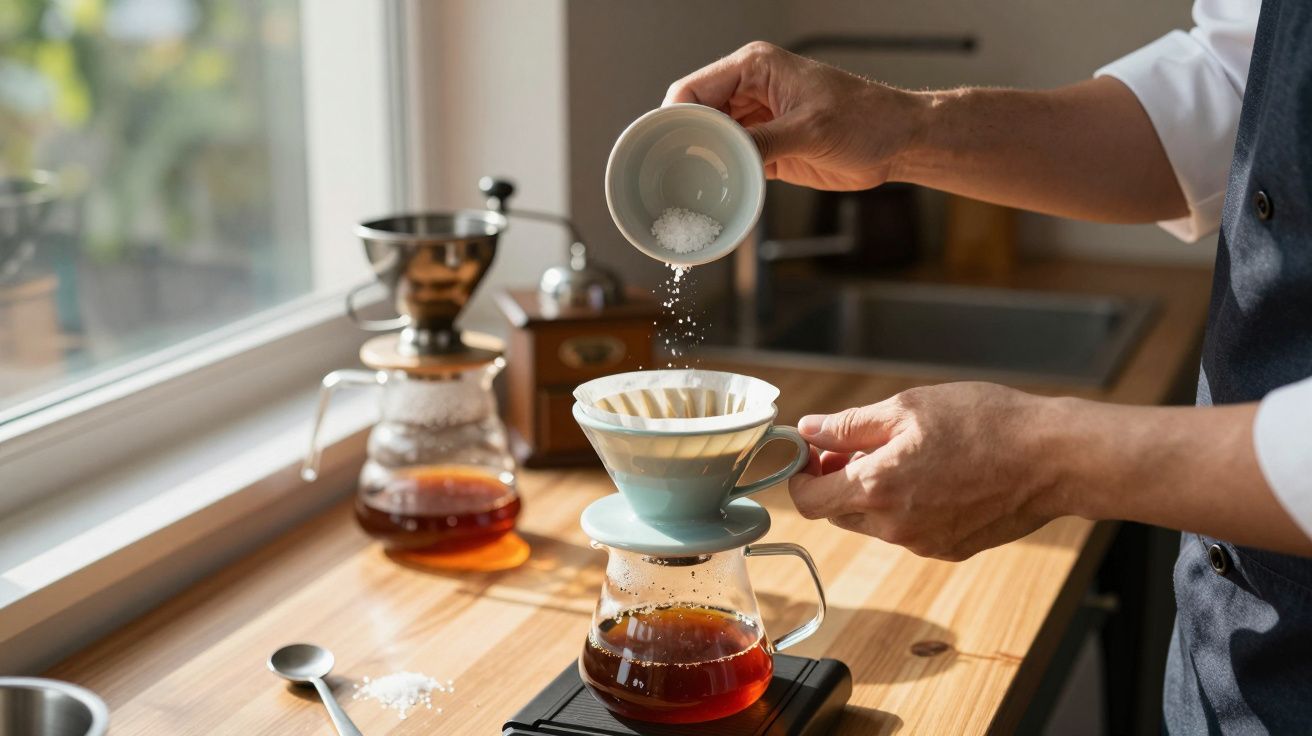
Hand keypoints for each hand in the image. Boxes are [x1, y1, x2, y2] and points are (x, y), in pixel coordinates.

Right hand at [663, 41, 919, 190]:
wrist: (899, 143)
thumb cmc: (867, 119)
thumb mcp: (810, 129)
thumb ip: (763, 142)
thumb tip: (725, 158)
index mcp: (754, 68)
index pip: (694, 89)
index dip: (673, 117)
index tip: (661, 148)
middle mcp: (750, 91)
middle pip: (697, 117)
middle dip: (683, 145)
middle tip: (669, 177)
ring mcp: (758, 121)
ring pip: (712, 143)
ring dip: (702, 165)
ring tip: (687, 191)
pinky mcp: (768, 149)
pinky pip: (733, 163)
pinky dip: (723, 178)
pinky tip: (715, 196)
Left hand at [788, 382, 1063, 560]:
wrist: (1053, 458)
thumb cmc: (984, 423)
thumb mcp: (907, 408)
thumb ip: (850, 426)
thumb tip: (808, 431)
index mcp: (876, 489)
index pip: (808, 501)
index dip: (802, 475)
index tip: (812, 453)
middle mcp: (894, 527)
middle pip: (839, 512)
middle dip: (838, 481)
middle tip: (859, 446)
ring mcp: (923, 544)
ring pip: (874, 522)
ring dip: (874, 493)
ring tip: (907, 455)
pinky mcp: (950, 550)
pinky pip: (909, 531)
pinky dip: (907, 507)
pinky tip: (936, 476)